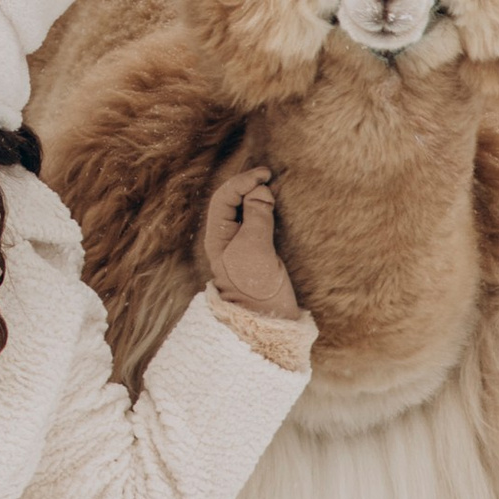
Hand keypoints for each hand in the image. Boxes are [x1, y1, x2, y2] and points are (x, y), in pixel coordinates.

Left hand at [201, 155, 299, 319]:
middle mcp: (227, 238)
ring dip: (259, 195)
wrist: (270, 324)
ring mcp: (244, 245)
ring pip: (247, 210)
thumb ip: (257, 217)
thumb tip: (260, 191)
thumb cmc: (257, 288)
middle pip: (234, 201)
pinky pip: (261, 222)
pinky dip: (269, 208)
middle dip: (249, 184)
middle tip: (271, 174)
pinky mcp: (261, 252)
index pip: (224, 197)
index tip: (265, 174)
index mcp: (218, 237)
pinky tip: (280, 203)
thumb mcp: (255, 250)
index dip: (243, 181)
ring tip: (276, 183)